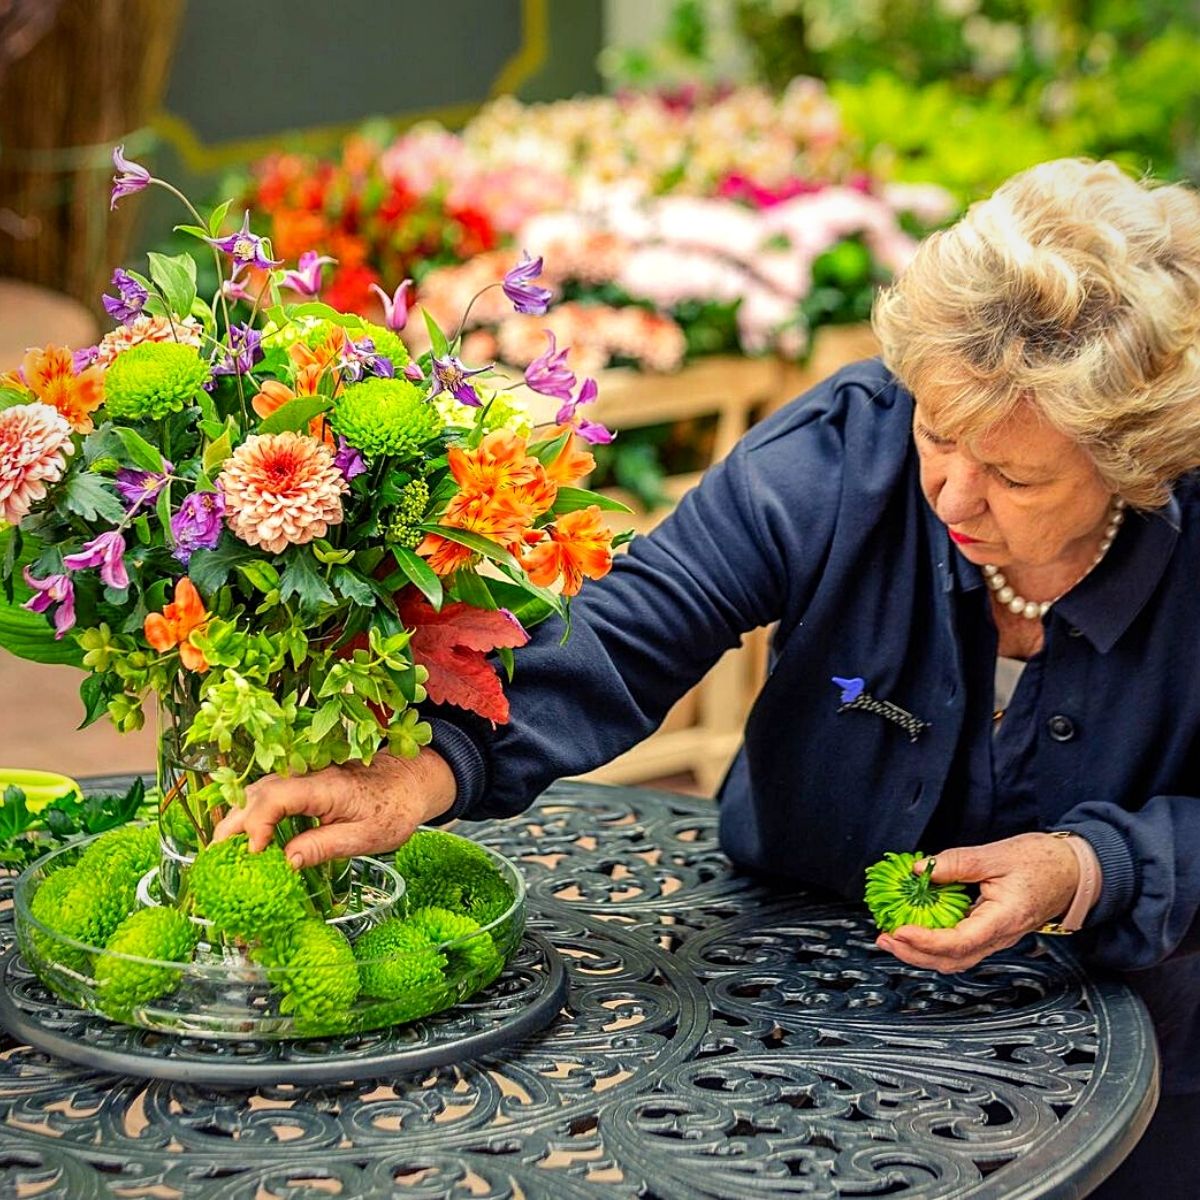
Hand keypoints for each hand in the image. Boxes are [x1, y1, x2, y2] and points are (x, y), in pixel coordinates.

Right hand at [211, 748, 456, 867]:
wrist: (412, 781)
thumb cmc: (394, 809)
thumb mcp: (367, 837)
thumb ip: (326, 846)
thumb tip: (285, 862)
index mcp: (326, 786)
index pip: (277, 798)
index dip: (257, 824)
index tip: (252, 854)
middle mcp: (309, 774)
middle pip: (259, 791)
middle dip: (233, 822)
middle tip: (215, 859)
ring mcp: (305, 774)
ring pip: (260, 789)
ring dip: (238, 817)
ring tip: (222, 851)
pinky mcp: (304, 781)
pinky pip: (270, 792)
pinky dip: (251, 811)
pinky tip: (245, 835)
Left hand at [876, 832, 1079, 972]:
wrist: (1074, 872)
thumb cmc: (1042, 862)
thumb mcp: (997, 854)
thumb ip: (956, 863)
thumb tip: (919, 870)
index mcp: (1003, 919)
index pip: (960, 942)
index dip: (926, 941)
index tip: (900, 930)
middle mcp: (1000, 936)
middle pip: (953, 960)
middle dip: (915, 954)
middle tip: (885, 938)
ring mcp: (996, 937)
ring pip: (956, 958)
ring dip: (921, 953)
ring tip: (893, 939)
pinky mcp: (992, 931)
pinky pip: (961, 946)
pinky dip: (934, 944)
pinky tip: (916, 931)